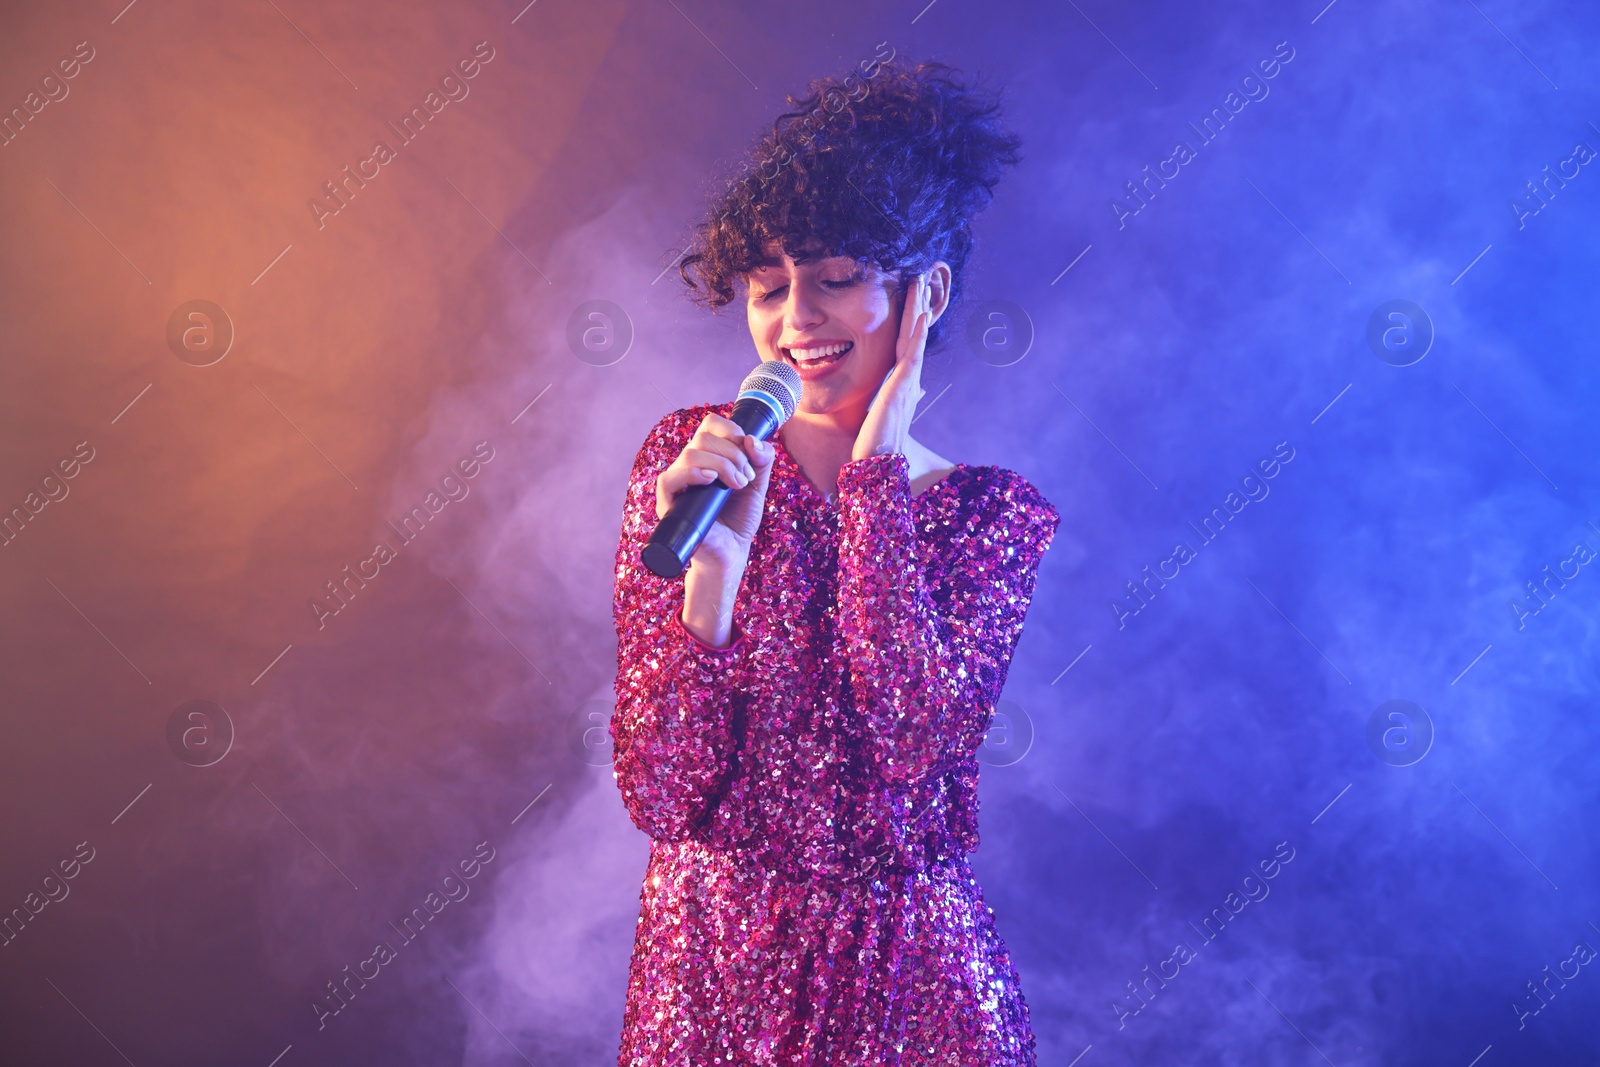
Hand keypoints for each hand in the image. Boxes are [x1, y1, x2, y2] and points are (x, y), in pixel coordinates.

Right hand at [655, 412, 775, 574]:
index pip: (710, 425)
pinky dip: (691, 474)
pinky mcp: (669, 503)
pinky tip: (710, 481)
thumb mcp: (758, 484)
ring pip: (690, 454)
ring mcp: (678, 484)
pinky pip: (669, 479)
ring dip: (721, 465)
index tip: (748, 452)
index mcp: (708, 456)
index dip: (731, 431)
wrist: (731, 552)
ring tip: (737, 485)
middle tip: (746, 478)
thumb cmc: (739, 518)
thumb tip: (752, 440)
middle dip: (733, 454)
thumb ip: (762, 460)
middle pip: (703, 438)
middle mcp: (689, 465)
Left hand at [851, 272, 931, 461]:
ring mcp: (908, 379)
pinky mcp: (903, 384)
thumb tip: (916, 390)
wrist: (877, 460)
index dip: (911, 318)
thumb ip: (901, 397)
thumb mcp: (888, 412)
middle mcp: (908, 377)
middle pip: (914, 332)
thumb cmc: (877, 440)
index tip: (912, 296)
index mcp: (902, 381)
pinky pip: (913, 351)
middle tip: (921, 275)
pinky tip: (921, 313)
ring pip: (915, 335)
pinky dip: (918, 332)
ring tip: (922, 281)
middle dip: (917, 304)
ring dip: (919, 307)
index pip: (907, 342)